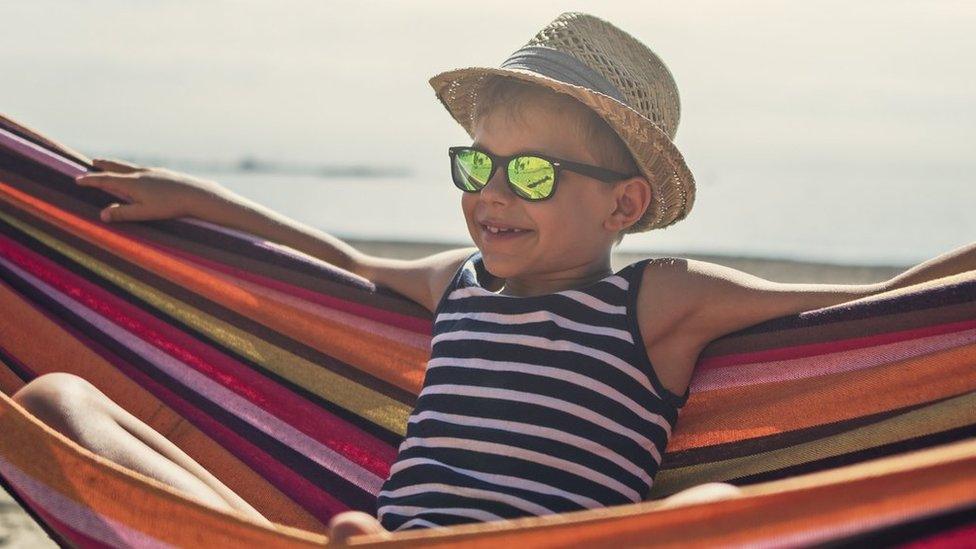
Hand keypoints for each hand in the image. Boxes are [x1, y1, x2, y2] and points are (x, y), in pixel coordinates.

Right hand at [75, 158, 226, 222]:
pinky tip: (141, 174)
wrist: (196, 194)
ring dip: (119, 165)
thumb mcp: (144, 213)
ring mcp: (153, 172)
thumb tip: (101, 215)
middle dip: (104, 165)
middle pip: (117, 167)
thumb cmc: (170, 206)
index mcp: (131, 183)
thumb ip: (123, 214)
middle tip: (93, 161)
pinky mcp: (164, 174)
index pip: (105, 180)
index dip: (90, 180)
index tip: (77, 179)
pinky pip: (144, 170)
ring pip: (131, 167)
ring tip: (114, 165)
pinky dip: (135, 169)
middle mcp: (140, 174)